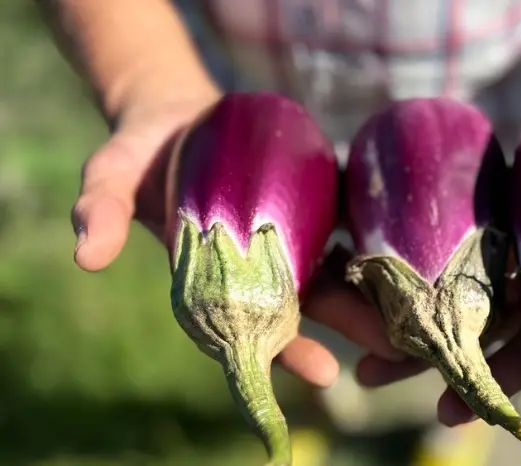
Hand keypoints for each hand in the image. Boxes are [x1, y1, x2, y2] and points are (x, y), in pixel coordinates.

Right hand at [70, 95, 405, 388]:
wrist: (176, 116)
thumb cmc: (142, 154)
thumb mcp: (112, 175)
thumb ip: (102, 211)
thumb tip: (87, 256)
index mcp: (217, 283)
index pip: (255, 330)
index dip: (286, 353)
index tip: (323, 373)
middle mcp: (260, 269)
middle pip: (313, 308)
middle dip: (355, 329)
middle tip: (401, 351)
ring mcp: (290, 239)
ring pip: (340, 272)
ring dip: (379, 290)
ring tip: (423, 306)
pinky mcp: (310, 205)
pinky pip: (348, 225)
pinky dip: (375, 236)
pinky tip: (413, 242)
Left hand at [352, 197, 520, 427]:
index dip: (492, 381)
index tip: (446, 408)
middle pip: (473, 331)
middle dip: (424, 358)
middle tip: (370, 377)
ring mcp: (510, 255)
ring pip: (451, 290)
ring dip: (405, 313)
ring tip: (351, 336)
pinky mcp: (495, 214)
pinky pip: (450, 234)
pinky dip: (412, 251)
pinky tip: (367, 261)